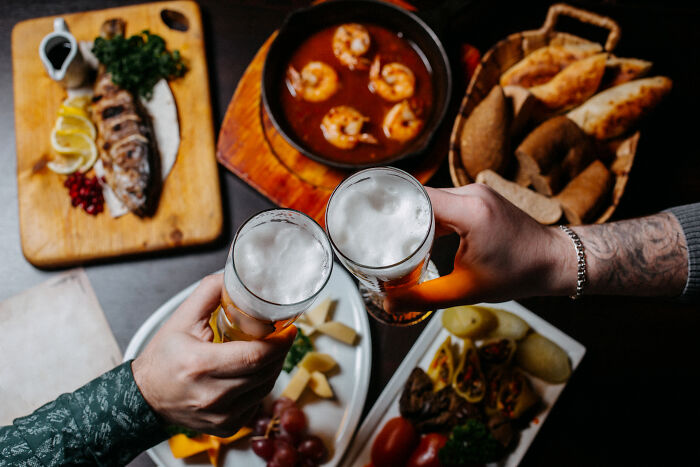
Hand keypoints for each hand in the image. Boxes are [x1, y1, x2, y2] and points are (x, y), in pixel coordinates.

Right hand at [132, 274, 295, 436]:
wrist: (145, 397)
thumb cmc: (163, 357)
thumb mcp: (181, 318)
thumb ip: (210, 292)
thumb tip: (235, 276)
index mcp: (201, 365)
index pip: (256, 356)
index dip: (279, 342)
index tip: (289, 329)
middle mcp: (213, 396)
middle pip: (265, 372)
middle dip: (279, 351)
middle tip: (281, 335)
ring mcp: (221, 416)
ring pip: (266, 388)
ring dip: (272, 367)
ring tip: (268, 350)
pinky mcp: (227, 427)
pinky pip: (257, 402)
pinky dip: (260, 385)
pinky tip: (253, 372)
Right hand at [384, 184, 574, 313]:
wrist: (554, 261)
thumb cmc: (517, 274)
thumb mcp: (466, 290)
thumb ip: (423, 297)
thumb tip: (389, 304)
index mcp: (468, 211)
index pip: (415, 197)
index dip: (386, 205)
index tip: (363, 215)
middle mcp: (471, 194)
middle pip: (418, 195)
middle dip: (392, 211)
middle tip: (367, 228)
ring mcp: (476, 193)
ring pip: (430, 197)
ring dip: (410, 213)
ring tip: (386, 232)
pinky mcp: (478, 199)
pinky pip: (443, 201)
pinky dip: (427, 215)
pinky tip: (414, 232)